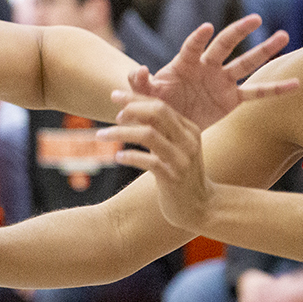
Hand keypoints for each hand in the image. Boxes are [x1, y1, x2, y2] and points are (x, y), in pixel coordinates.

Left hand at [99, 95, 210, 232]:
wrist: (201, 207)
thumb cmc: (180, 174)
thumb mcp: (174, 148)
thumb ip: (159, 129)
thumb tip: (130, 110)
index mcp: (189, 129)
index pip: (161, 105)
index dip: (135, 98)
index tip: (114, 95)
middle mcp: (188, 140)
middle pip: (158, 112)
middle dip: (131, 107)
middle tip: (112, 114)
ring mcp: (182, 159)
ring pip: (149, 135)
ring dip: (121, 133)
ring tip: (102, 136)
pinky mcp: (174, 178)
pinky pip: (149, 162)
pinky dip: (130, 157)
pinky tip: (118, 157)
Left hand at [129, 15, 297, 130]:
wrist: (169, 123)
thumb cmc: (154, 103)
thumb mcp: (144, 96)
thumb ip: (139, 83)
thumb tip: (139, 71)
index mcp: (184, 63)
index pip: (192, 47)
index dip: (198, 38)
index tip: (207, 28)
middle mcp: (206, 67)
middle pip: (224, 46)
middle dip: (239, 32)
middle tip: (256, 19)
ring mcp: (222, 81)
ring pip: (246, 63)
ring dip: (264, 50)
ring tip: (284, 36)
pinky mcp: (232, 99)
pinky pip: (256, 93)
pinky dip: (276, 89)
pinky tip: (296, 84)